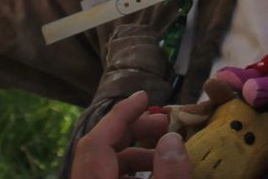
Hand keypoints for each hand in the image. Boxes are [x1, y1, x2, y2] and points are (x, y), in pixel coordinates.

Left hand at [72, 91, 190, 178]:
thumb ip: (169, 174)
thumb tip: (171, 139)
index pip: (96, 141)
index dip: (119, 115)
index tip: (144, 97)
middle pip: (100, 150)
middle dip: (132, 131)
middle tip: (164, 123)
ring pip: (104, 167)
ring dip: (135, 153)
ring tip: (165, 153)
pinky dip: (129, 173)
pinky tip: (154, 173)